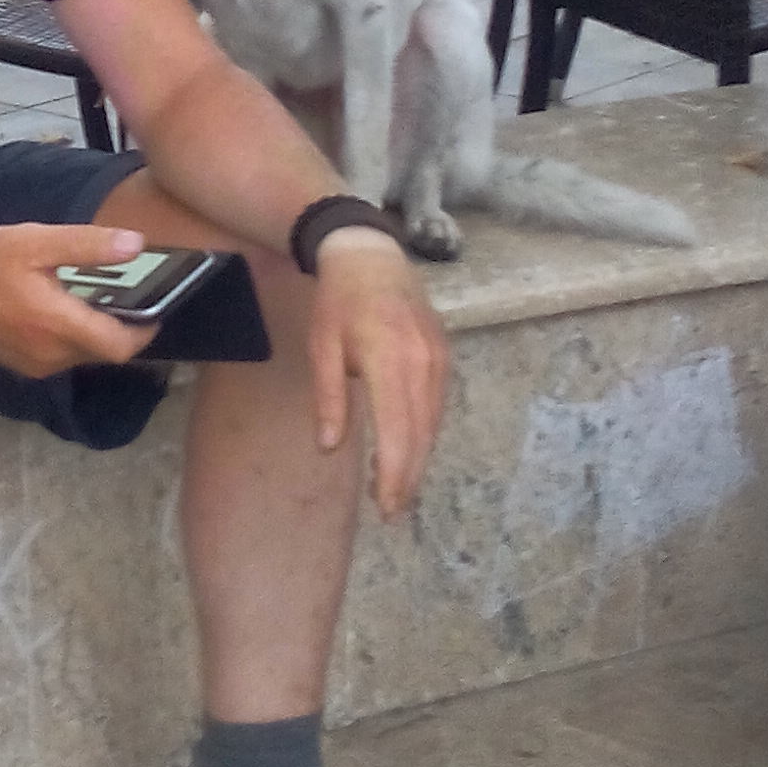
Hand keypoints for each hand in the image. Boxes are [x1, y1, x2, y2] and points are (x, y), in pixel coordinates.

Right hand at [0, 222, 160, 380]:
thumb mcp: (35, 242)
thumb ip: (87, 245)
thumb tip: (136, 245)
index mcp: (57, 325)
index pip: (120, 346)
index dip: (145, 332)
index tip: (157, 309)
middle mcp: (50, 355)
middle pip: (104, 352)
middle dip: (121, 329)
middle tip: (129, 296)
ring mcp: (34, 366)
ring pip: (82, 356)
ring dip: (95, 333)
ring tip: (96, 298)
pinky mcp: (21, 366)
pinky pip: (60, 357)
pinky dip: (72, 338)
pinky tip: (62, 309)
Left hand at [306, 224, 447, 517]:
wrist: (371, 256)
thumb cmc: (338, 304)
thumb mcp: (322, 348)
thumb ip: (328, 399)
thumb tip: (329, 448)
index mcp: (389, 359)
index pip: (398, 432)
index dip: (394, 475)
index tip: (385, 507)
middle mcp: (422, 362)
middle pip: (421, 435)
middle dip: (407, 478)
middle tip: (390, 510)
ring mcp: (439, 359)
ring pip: (433, 424)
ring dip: (417, 460)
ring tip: (394, 488)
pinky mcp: (445, 356)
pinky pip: (437, 406)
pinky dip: (424, 434)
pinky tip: (406, 449)